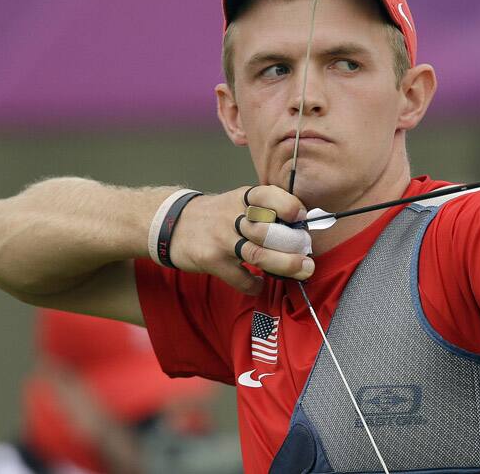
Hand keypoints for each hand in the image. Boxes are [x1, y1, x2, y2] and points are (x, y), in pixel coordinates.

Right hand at [170, 185, 314, 294]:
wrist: (172, 224)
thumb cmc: (217, 215)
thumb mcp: (238, 202)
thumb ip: (265, 211)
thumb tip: (301, 229)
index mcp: (244, 198)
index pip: (268, 195)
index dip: (289, 205)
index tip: (301, 217)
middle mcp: (233, 216)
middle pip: (268, 231)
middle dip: (293, 245)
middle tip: (307, 254)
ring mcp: (221, 238)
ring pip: (258, 255)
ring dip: (285, 265)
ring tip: (302, 270)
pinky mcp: (211, 260)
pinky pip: (239, 277)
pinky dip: (254, 285)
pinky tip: (260, 284)